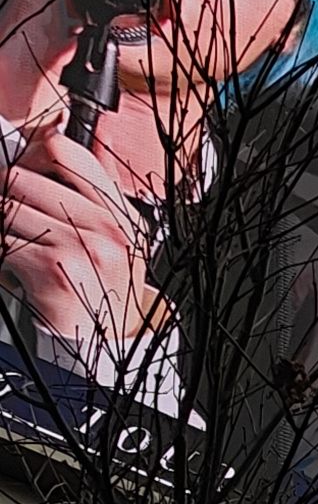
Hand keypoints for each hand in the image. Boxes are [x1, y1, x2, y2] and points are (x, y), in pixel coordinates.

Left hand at [0, 108, 164, 377]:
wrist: (109, 353)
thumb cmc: (104, 300)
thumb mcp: (113, 244)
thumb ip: (89, 200)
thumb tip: (65, 150)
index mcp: (120, 213)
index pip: (64, 151)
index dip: (29, 153)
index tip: (18, 167)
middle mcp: (105, 225)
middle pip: (23, 176)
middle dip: (0, 191)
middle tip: (2, 208)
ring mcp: (81, 245)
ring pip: (4, 207)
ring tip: (8, 238)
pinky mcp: (53, 267)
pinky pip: (1, 241)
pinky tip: (9, 267)